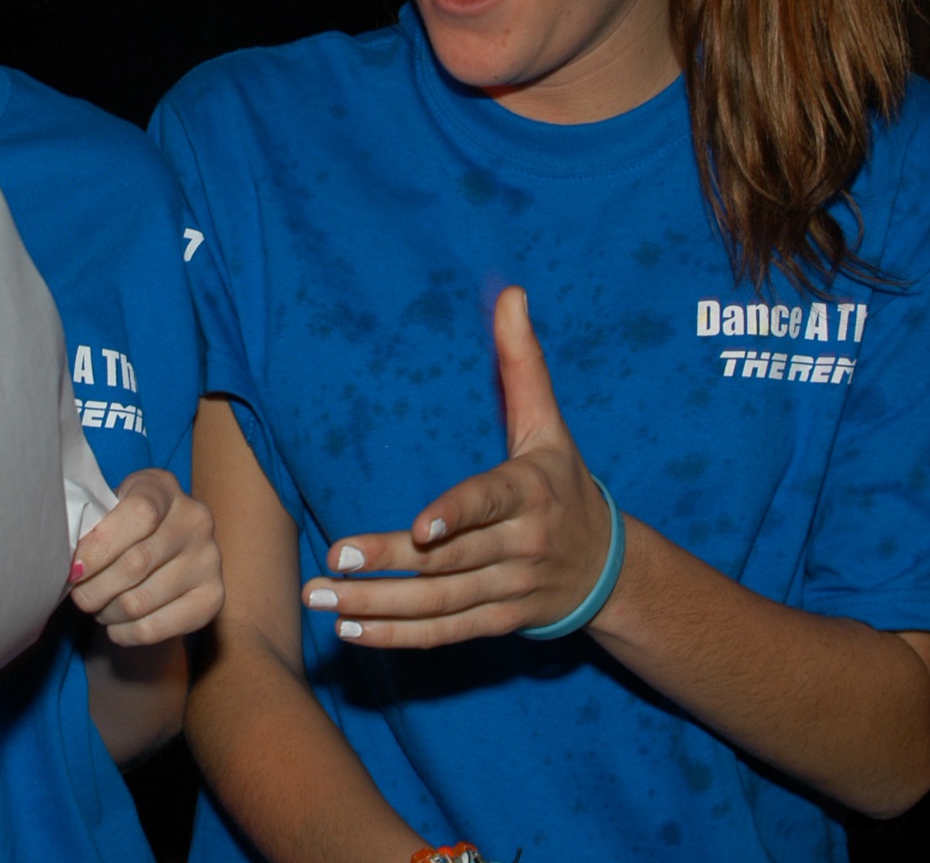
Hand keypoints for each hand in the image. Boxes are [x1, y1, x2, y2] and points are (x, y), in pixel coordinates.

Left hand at [69, 468, 221, 646]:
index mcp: (164, 487)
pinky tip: (116, 625)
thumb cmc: (122, 531)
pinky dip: (124, 633)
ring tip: (99, 607)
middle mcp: (195, 519)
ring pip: (140, 601)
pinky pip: (155, 628)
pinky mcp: (213, 598)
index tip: (74, 568)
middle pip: (137, 563)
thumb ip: (92, 527)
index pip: (139, 514)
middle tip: (78, 595)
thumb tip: (70, 565)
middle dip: (94, 588)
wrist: (162, 558)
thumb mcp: (108, 512)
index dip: (101, 545)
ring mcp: (209, 559)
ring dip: (106, 612)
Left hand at [303, 286, 617, 648]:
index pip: (490, 503)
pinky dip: (397, 638)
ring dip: (378, 607)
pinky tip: (349, 631)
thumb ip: (523, 362)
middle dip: (390, 563)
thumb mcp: (548, 423)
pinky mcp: (497, 623)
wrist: (608, 567)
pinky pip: (444, 635)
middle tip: (333, 560)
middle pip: (451, 561)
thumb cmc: (563, 482)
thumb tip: (510, 293)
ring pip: (440, 604)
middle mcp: (521, 546)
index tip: (419, 528)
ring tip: (321, 600)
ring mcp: (509, 590)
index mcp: (530, 493)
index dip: (456, 516)